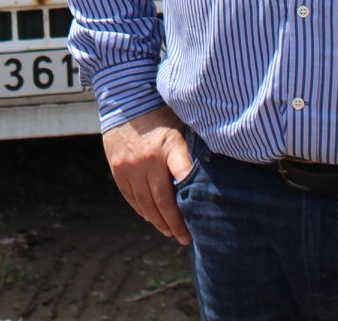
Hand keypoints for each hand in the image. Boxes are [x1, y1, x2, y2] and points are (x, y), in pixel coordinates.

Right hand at [101, 104, 193, 245]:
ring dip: (159, 222)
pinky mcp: (117, 169)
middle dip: (177, 224)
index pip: (184, 175)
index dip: (192, 200)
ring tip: (171, 233)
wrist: (125, 98)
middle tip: (187, 238)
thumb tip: (220, 167)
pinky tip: (153, 219)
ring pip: (146, 205)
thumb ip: (194, 148)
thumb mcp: (182, 124)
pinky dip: (143, 211)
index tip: (203, 218)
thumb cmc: (162, 112)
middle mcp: (148, 159)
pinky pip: (131, 198)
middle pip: (164, 202)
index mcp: (169, 145)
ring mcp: (130, 166)